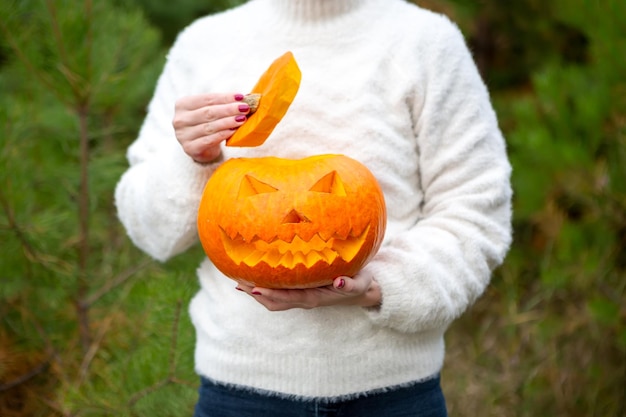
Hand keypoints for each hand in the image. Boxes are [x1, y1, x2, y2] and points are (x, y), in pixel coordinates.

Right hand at [172, 93, 249, 163]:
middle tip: (245, 108)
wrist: (200, 148)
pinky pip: (209, 140)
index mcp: (182, 104)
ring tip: (242, 119)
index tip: (241, 97)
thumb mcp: (209, 112)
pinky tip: (233, 131)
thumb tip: (243, 98)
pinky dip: (223, 135)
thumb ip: (221, 104)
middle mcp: (180, 119)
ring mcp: (183, 135)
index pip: (207, 99)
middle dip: (229, 109)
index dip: (225, 97)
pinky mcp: (190, 148)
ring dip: (228, 122)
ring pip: (209, 126)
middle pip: (208, 112)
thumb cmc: (206, 125)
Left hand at [236, 274, 381, 311]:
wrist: (363, 290)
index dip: (272, 294)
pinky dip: (264, 287)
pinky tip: (252, 278)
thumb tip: (339, 282)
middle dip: (257, 294)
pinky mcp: (300, 291)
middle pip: (275, 302)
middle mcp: (305, 299)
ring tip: (239, 280)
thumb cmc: (361, 282)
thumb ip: (351, 284)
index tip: (256, 288)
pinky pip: (278, 293)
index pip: (289, 298)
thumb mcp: (361, 283)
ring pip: (274, 300)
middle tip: (239, 282)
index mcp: (316, 297)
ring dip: (257, 292)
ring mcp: (301, 297)